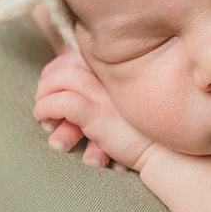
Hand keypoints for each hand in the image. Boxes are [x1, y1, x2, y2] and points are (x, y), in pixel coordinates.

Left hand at [33, 45, 154, 169]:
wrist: (169, 154)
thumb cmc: (147, 135)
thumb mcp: (127, 107)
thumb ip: (107, 95)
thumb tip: (77, 96)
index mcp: (118, 72)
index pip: (78, 57)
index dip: (57, 69)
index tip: (50, 87)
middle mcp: (112, 77)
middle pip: (66, 64)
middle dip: (47, 81)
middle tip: (42, 100)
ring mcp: (105, 94)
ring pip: (61, 79)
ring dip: (44, 94)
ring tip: (42, 113)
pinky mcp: (99, 114)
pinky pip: (63, 102)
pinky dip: (46, 107)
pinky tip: (44, 118)